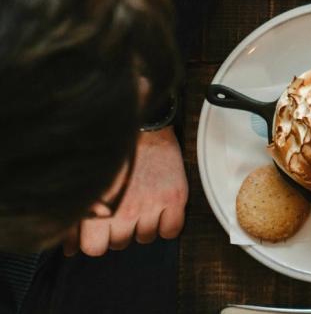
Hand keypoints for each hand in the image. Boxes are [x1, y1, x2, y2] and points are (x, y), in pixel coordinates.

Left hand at [63, 128, 187, 255]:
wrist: (141, 129)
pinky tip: (160, 212)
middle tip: (121, 212)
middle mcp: (124, 211)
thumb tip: (68, 250)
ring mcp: (151, 206)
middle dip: (119, 231)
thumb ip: (73, 221)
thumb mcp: (86, 188)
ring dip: (142, 227)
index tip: (101, 230)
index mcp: (98, 209)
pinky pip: (171, 231)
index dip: (96, 240)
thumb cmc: (110, 156)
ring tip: (140, 207)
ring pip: (146, 238)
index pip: (94, 248)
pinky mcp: (173, 199)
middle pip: (121, 244)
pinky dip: (166, 226)